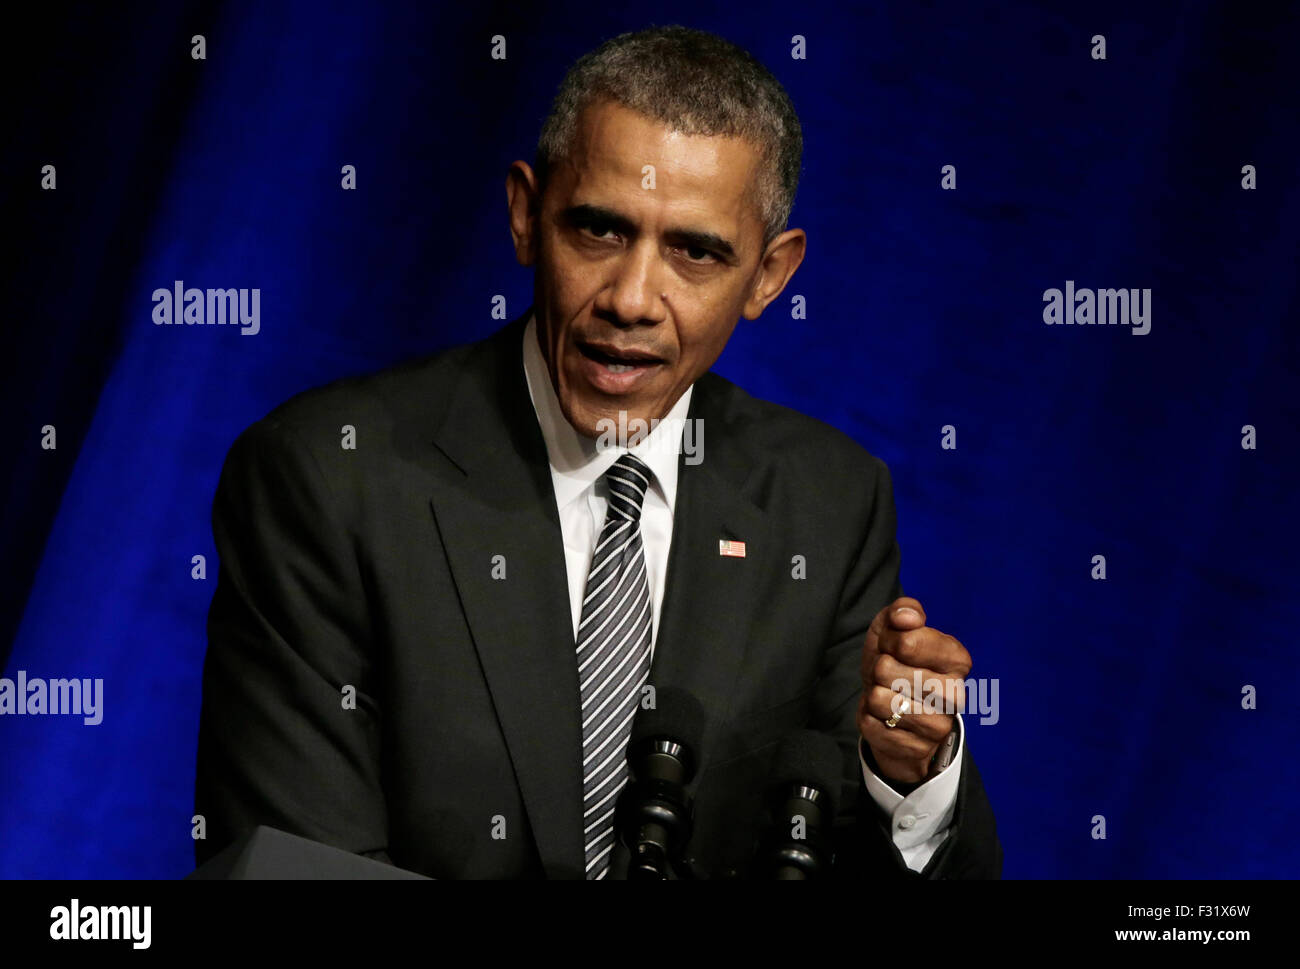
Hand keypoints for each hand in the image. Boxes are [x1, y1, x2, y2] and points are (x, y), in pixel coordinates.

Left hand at [857, 597, 971, 783]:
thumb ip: (902, 612)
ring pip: (880, 701)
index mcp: (957, 659)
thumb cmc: (895, 663)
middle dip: (878, 669)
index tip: (894, 647)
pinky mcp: (917, 750)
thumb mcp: (894, 630)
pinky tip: (883, 718)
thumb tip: (906, 617)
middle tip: (888, 675)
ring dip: (873, 695)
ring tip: (886, 695)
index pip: (907, 642)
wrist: (892, 711)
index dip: (889, 642)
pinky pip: (871, 726)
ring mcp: (939, 726)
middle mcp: (956, 694)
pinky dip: (868, 719)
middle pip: (888, 671)